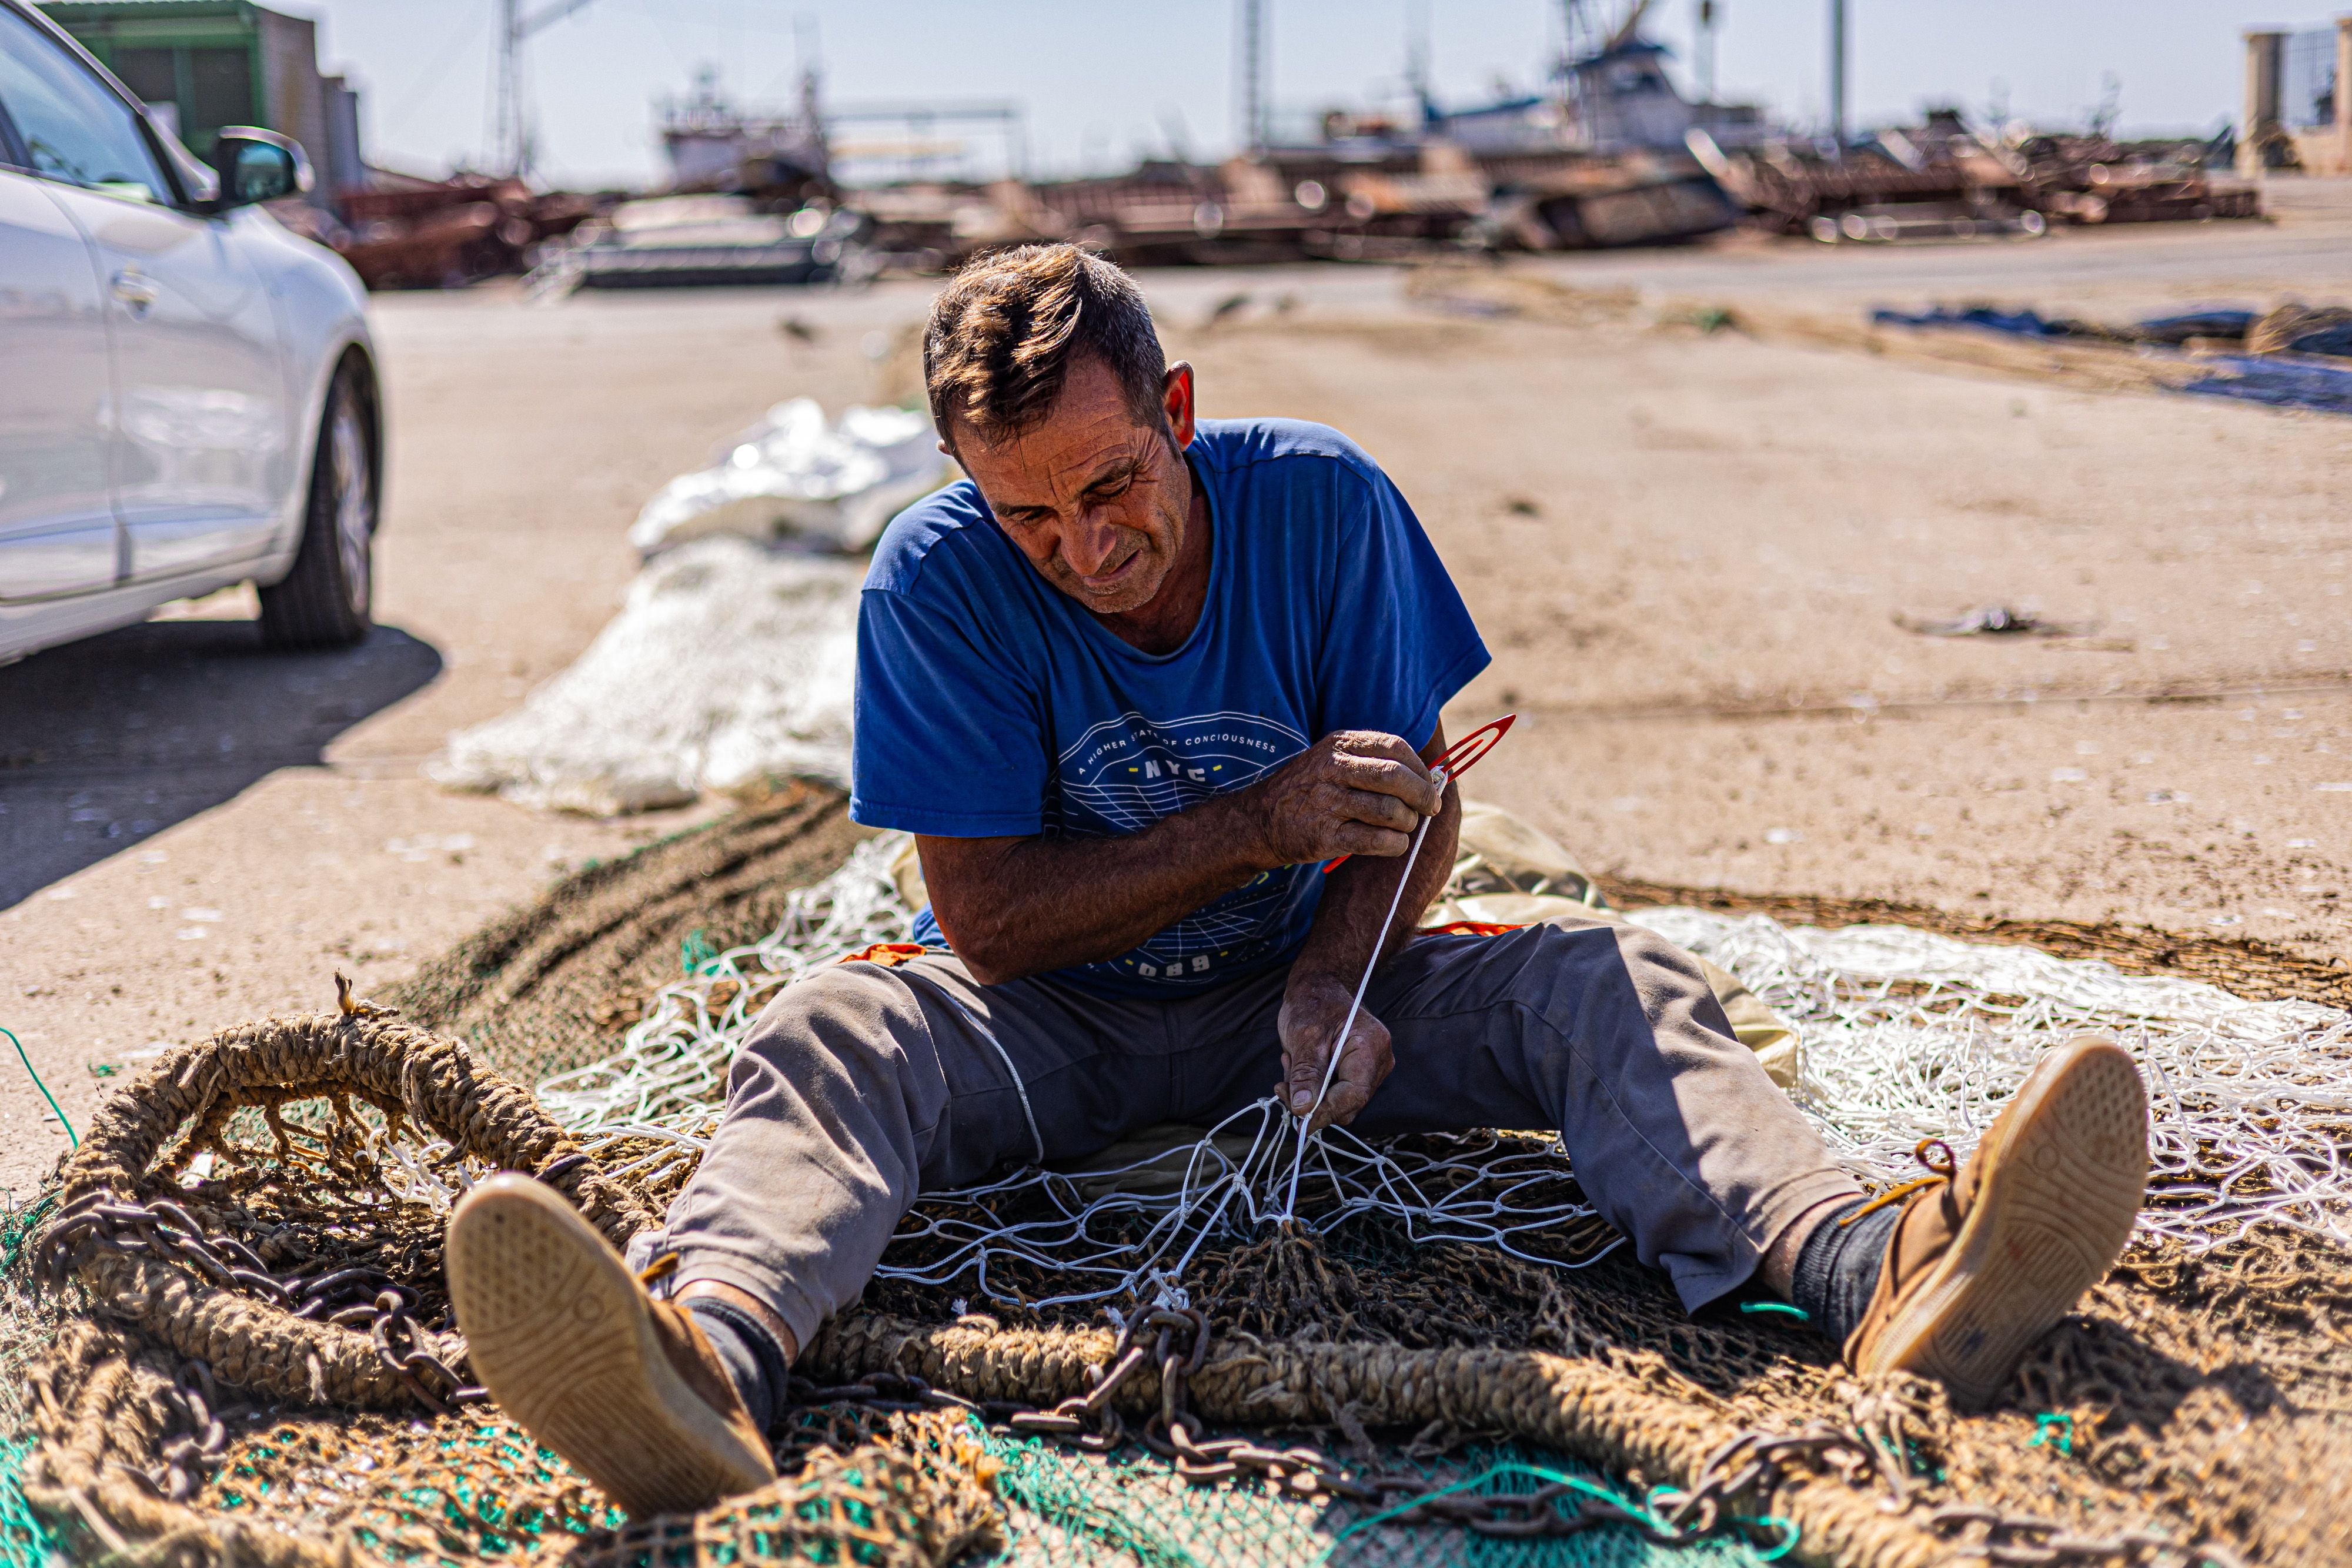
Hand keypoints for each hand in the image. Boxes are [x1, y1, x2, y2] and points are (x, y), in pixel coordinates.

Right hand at [1245, 730, 1442, 867]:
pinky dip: (1395, 844)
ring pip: (1390, 811)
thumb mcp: (1331, 759)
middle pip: (1396, 778)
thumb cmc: (1308, 789)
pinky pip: (1377, 840)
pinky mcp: (1325, 836)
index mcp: (1339, 744)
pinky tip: (1394, 843)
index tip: (1429, 784)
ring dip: (1408, 822)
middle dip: (1422, 796)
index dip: (1420, 768)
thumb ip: (1371, 761)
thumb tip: (1428, 777)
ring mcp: (1328, 802)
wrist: (1259, 820)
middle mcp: (1333, 769)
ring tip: (1403, 826)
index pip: (1395, 747)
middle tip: (1429, 808)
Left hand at [1279, 974, 1393, 1132]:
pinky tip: (1301, 1066)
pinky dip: (1315, 1086)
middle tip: (1283, 1085)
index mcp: (1370, 1048)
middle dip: (1313, 1100)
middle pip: (1348, 1102)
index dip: (1326, 1111)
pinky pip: (1338, 1092)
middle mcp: (1379, 1061)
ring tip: (1291, 1065)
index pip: (1354, 1095)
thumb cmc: (1313, 1003)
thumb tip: (1303, 1108)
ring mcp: (1372, 1068)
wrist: (1320, 987)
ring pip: (1341, 1100)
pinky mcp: (1360, 1072)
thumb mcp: (1303, 1037)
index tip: (1298, 1117)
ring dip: (1311, 1091)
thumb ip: (1305, 1074)